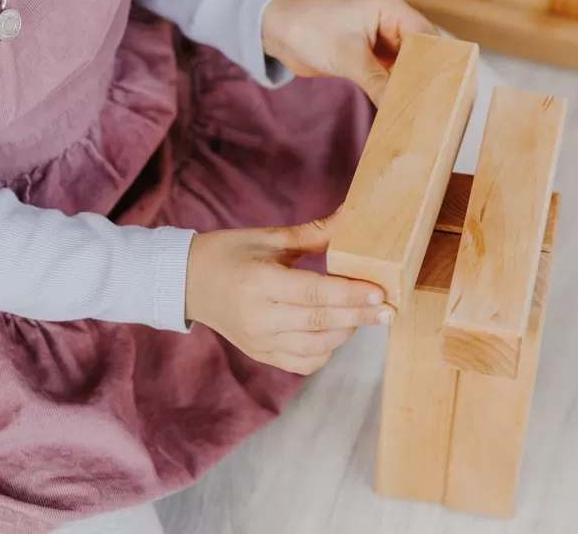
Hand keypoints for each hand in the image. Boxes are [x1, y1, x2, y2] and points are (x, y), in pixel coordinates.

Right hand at [185, 215, 393, 374]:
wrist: (187, 282)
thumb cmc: (229, 253)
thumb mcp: (269, 237)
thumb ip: (314, 233)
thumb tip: (353, 215)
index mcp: (259, 283)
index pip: (315, 293)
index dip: (350, 294)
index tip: (380, 291)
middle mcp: (259, 318)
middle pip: (320, 323)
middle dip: (359, 316)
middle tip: (390, 309)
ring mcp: (259, 341)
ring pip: (315, 347)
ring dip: (346, 332)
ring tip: (366, 314)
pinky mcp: (260, 355)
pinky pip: (302, 362)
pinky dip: (326, 351)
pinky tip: (337, 332)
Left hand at [262, 0, 436, 104]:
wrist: (274, 29)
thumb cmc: (308, 29)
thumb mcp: (347, 58)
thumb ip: (377, 82)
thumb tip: (398, 109)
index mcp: (389, 6)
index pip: (425, 35)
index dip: (435, 61)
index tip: (443, 90)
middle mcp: (389, 17)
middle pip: (419, 49)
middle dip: (423, 75)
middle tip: (434, 105)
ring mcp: (379, 34)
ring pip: (405, 62)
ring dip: (407, 83)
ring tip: (419, 109)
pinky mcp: (368, 50)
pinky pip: (389, 69)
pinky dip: (393, 85)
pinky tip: (398, 104)